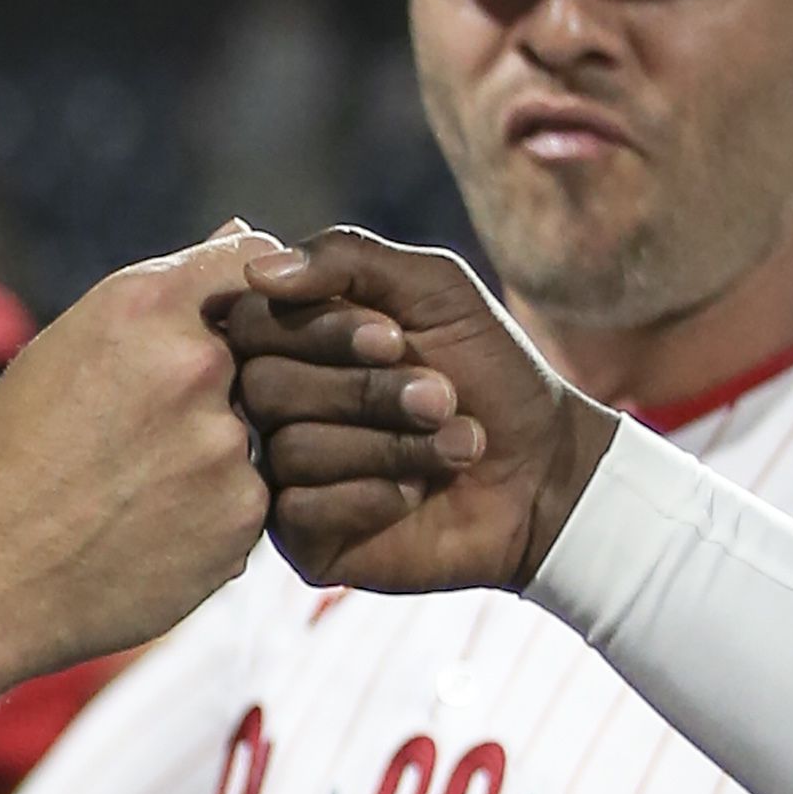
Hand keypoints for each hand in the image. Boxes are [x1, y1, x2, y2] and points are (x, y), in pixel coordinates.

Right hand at [0, 230, 275, 680]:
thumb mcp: (61, 354)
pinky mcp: (242, 518)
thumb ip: (164, 295)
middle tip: (155, 433)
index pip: (251, 261)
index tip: (229, 325)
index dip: (248, 293)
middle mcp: (192, 363)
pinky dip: (214, 512)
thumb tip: (244, 233)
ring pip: (263, 429)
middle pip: (265, 350)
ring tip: (137, 490)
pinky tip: (148, 531)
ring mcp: (224, 443)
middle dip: (230, 383)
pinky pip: (255, 497)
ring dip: (218, 454)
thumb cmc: (7, 463)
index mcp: (138, 307)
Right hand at [218, 228, 622, 594]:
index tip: (395, 338)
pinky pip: (300, 511)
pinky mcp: (299, 535)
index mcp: (293, 341)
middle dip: (365, 391)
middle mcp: (272, 406)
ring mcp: (280, 473)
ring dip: (389, 446)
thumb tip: (256, 269)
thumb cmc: (490, 373)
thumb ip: (348, 258)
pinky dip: (374, 497)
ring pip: (290, 450)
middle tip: (442, 398)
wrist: (544, 472)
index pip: (248, 322)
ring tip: (457, 446)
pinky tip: (416, 494)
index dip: (318, 331)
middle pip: (263, 387)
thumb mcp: (436, 289)